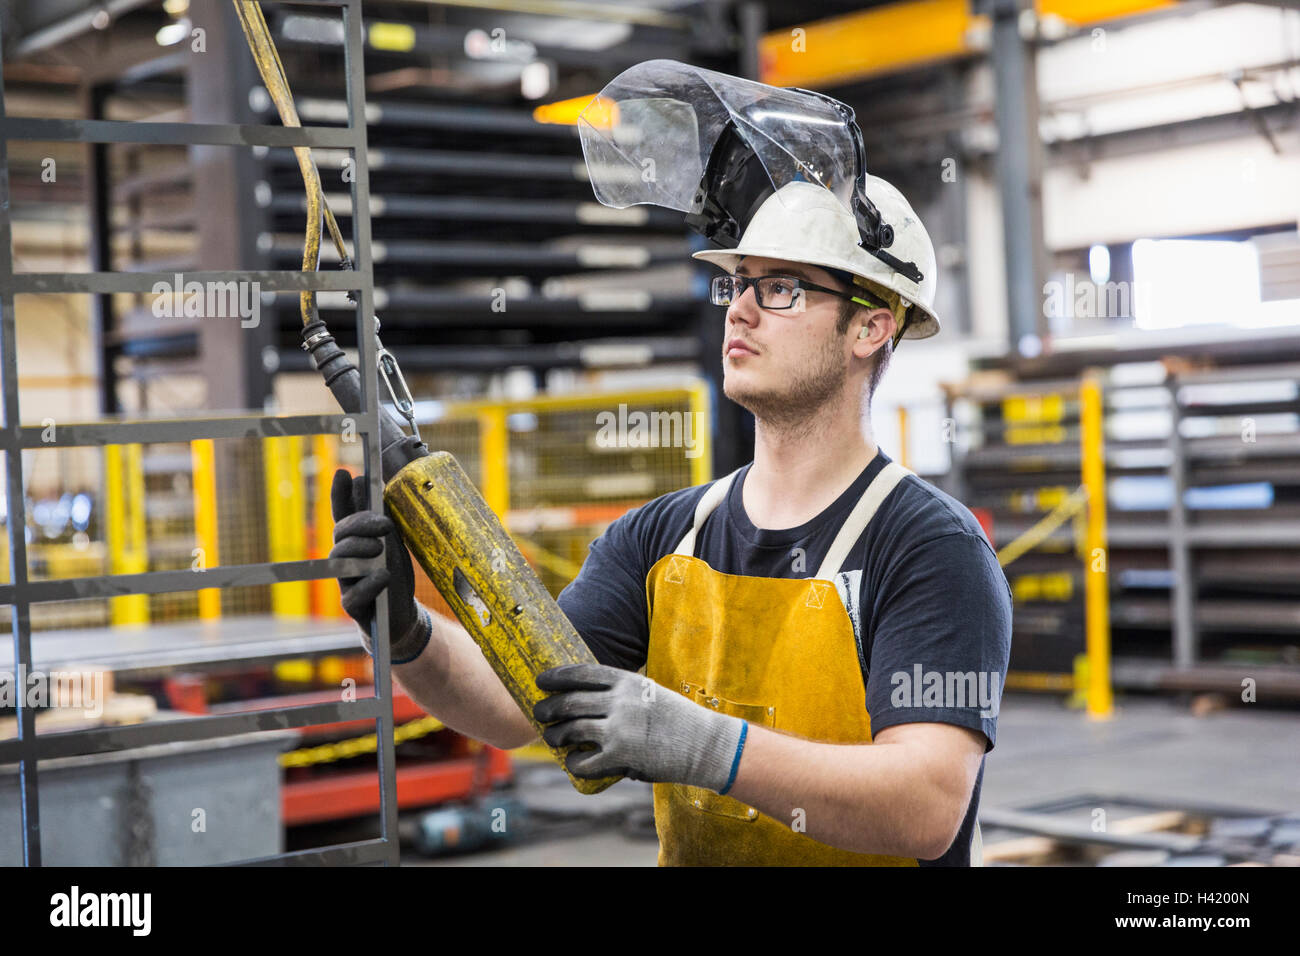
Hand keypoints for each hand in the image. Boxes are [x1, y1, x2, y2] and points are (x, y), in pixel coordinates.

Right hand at [329, 468, 429, 663]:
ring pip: (339, 561)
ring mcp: (346, 583)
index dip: (339, 494)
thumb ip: (379, 517)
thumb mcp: (391, 542)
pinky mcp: (353, 608)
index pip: (343, 514)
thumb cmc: (393, 574)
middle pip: (340, 535)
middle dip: (359, 525)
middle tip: (384, 526)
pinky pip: (353, 595)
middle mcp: (346, 560)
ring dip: (359, 550)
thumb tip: (367, 482)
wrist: (401, 616)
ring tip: (380, 550)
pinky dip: (369, 583)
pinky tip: (383, 576)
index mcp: (355, 541)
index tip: (343, 473)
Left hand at [533, 663, 747, 791]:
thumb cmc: (678, 719)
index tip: (541, 681)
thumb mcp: (650, 693)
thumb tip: (588, 700)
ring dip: (556, 735)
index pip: (582, 673)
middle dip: (549, 708)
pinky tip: (574, 762)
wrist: (705, 744)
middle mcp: (620, 701)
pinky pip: (585, 760)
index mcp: (627, 681)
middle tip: (540, 713)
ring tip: (552, 738)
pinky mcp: (621, 756)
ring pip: (572, 729)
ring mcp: (619, 728)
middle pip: (571, 701)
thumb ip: (622, 694)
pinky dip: (575, 762)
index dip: (557, 677)